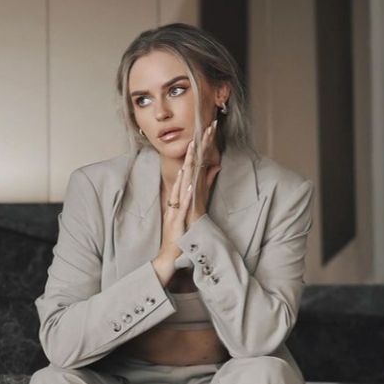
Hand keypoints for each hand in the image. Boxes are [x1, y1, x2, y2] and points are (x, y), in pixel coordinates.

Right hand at [152, 122, 220, 286]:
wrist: (169, 256)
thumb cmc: (182, 232)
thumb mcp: (197, 203)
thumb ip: (205, 185)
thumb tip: (214, 166)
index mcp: (185, 191)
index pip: (194, 164)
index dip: (202, 146)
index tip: (210, 127)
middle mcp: (179, 195)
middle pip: (188, 166)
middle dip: (197, 147)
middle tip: (205, 127)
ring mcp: (177, 205)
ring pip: (183, 181)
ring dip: (188, 164)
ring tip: (193, 146)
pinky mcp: (177, 218)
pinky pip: (182, 202)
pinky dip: (185, 191)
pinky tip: (189, 180)